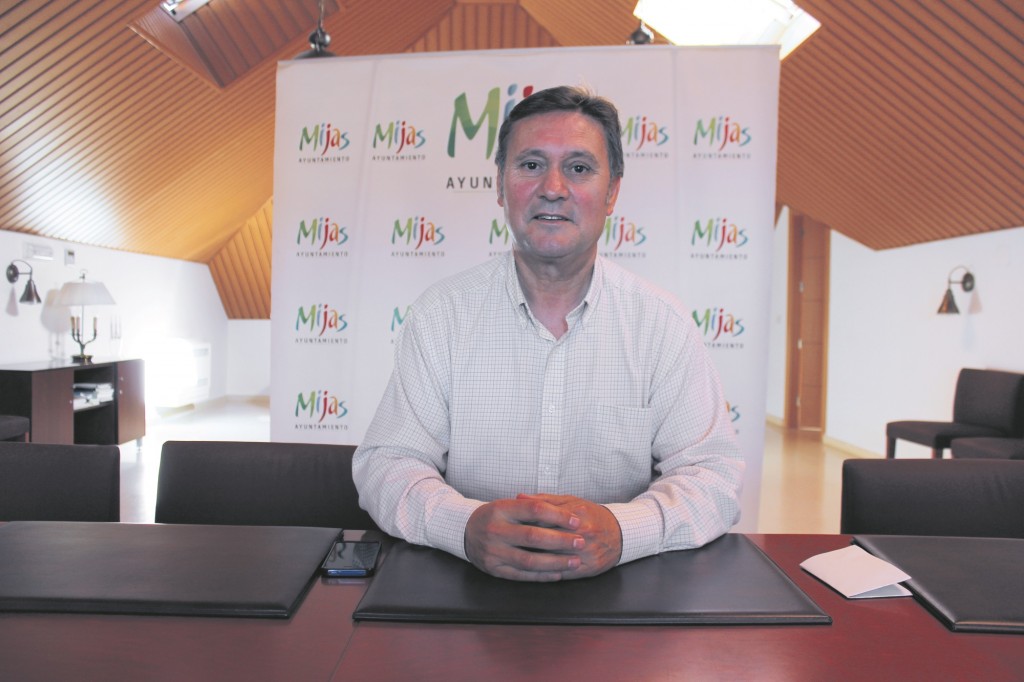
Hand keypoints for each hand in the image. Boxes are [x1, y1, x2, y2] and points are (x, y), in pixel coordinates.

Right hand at [464, 497, 584, 581]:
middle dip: (560, 540)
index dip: (557, 515)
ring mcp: (493, 551)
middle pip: (532, 536)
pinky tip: (557, 574)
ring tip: (574, 562)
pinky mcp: (494, 569)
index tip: (576, 521)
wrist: (466, 532)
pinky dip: (541, 576)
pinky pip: (521, 575)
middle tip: (581, 542)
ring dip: (555, 562)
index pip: (533, 509)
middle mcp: (495, 530)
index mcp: (500, 509)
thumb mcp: (509, 504)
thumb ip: (536, 505)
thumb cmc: (496, 516)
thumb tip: (569, 511)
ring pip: (528, 560)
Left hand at [518, 494, 621, 579]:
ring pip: (554, 558)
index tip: (508, 524)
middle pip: (548, 539)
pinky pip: (563, 573)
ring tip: (514, 557)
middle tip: (506, 542)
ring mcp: (586, 553)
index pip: (545, 517)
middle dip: (525, 542)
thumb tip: (519, 496)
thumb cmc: (591, 515)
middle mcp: (583, 533)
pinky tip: (531, 570)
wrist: (620, 534)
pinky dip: (546, 572)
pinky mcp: (588, 569)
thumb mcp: (571, 501)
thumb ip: (544, 500)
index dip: (524, 521)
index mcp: (577, 513)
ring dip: (533, 559)